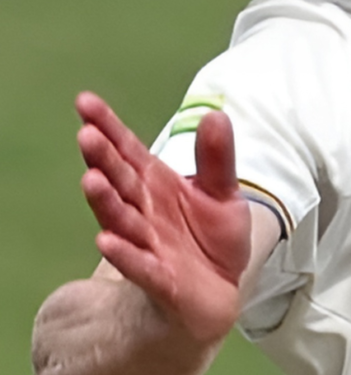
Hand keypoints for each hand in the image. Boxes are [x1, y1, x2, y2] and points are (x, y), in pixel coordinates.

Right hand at [76, 92, 250, 344]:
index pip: (127, 150)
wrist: (218, 292)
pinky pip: (141, 265)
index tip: (84, 101)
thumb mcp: (223, 192)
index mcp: (155, 184)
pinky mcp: (160, 278)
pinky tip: (107, 242)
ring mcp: (148, 244)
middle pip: (119, 181)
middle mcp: (143, 210)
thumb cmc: (210, 238)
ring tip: (91, 180)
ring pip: (122, 220)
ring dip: (106, 202)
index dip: (107, 127)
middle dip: (103, 159)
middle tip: (86, 135)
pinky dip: (126, 254)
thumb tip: (216, 114)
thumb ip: (217, 157)